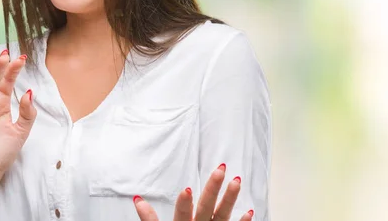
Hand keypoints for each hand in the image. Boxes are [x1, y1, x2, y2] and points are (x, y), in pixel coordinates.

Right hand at [133, 164, 253, 220]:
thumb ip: (150, 219)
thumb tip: (138, 199)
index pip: (182, 215)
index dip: (184, 204)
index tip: (187, 190)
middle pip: (206, 208)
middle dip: (212, 189)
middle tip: (220, 170)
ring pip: (222, 216)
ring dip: (230, 199)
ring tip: (237, 181)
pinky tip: (249, 211)